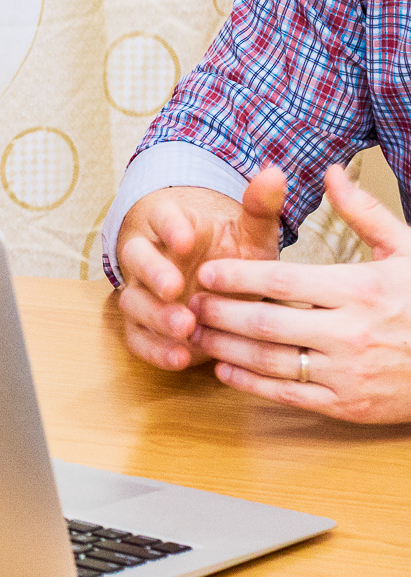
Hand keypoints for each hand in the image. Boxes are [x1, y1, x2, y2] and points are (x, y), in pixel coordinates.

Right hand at [114, 166, 285, 369]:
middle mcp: (149, 257)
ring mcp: (143, 293)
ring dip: (154, 315)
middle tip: (175, 287)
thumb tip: (275, 173)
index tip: (186, 239)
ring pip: (132, 301)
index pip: (160, 219)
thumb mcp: (250, 231)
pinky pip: (138, 338)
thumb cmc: (234, 253)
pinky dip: (154, 349)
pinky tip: (179, 358)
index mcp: (169, 225)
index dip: (169, 228)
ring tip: (185, 328)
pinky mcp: (146, 327)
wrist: (222, 286)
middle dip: (153, 274)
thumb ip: (258, 206)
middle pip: (135, 259)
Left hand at [191, 164, 410, 422]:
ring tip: (195, 332)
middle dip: (218, 311)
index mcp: (361, 290)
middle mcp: (351, 333)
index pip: (281, 280)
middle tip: (189, 302)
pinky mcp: (347, 406)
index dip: (236, 276)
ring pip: (269, 360)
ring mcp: (348, 373)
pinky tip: (224, 369)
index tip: (205, 271)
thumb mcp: (406, 252)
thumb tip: (331, 171)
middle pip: (265, 321)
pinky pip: (287, 395)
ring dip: (224, 347)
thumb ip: (363, 212)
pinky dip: (249, 383)